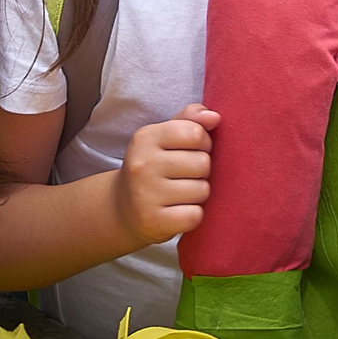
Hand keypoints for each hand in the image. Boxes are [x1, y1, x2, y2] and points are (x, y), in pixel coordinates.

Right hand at [114, 104, 219, 246]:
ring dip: (198, 194)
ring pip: (202, 190)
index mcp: (145, 137)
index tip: (192, 150)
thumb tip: (214, 117)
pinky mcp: (153, 221)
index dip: (203, 143)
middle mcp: (142, 165)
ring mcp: (145, 195)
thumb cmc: (154, 165)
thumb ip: (190, 119)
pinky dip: (192, 215)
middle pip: (202, 163)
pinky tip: (178, 211)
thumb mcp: (165, 136)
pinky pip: (195, 215)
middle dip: (201, 170)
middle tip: (184, 176)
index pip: (196, 133)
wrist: (123, 207)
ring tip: (181, 193)